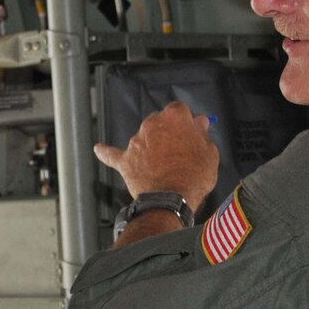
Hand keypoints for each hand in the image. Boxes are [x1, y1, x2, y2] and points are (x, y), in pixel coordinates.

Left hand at [93, 101, 220, 212]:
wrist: (171, 199)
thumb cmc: (194, 175)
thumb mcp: (210, 152)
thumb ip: (202, 133)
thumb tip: (199, 122)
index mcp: (174, 117)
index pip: (180, 109)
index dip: (186, 120)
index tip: (191, 130)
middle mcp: (151, 124)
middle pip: (159, 120)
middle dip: (168, 131)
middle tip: (179, 149)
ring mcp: (135, 142)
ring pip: (143, 137)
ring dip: (151, 145)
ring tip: (163, 165)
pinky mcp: (124, 160)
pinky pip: (112, 154)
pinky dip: (106, 152)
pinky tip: (99, 149)